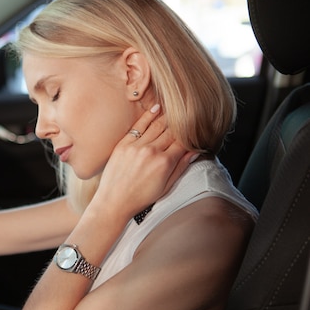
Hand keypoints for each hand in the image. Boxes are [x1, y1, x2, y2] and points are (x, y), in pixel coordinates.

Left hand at [92, 104, 197, 218]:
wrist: (114, 202)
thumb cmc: (141, 198)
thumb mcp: (166, 187)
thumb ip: (181, 167)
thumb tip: (195, 151)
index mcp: (165, 163)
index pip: (183, 142)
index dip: (190, 136)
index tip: (195, 130)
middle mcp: (151, 152)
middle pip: (171, 132)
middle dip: (181, 125)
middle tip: (188, 116)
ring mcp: (136, 147)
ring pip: (157, 126)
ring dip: (168, 117)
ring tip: (175, 109)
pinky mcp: (123, 144)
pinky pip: (139, 125)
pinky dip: (149, 115)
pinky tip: (157, 108)